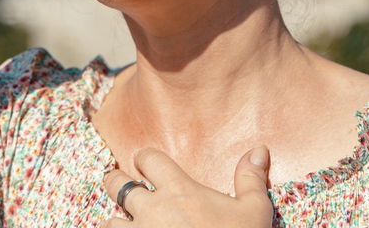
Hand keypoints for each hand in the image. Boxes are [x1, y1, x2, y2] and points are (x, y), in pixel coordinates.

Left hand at [103, 147, 273, 227]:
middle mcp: (151, 210)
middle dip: (117, 181)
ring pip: (109, 222)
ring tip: (123, 224)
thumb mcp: (254, 212)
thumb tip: (259, 149)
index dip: (145, 159)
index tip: (146, 163)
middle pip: (117, 184)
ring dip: (116, 222)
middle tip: (121, 184)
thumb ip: (251, 179)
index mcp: (178, 191)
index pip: (149, 159)